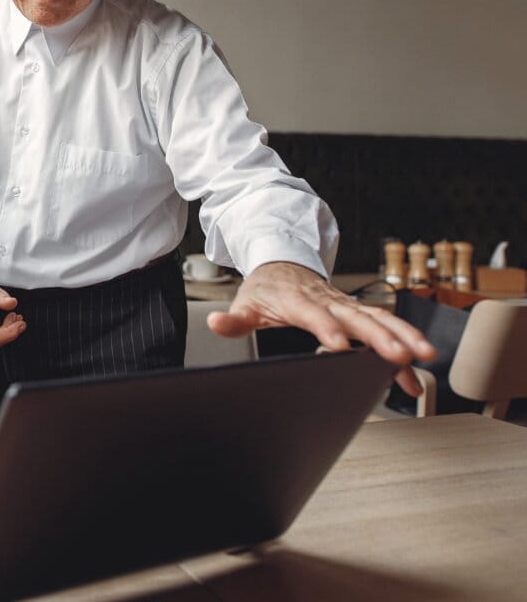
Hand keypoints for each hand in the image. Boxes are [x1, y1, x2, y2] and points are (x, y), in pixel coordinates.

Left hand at [207, 261, 436, 395]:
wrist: (282, 264)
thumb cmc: (266, 288)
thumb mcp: (245, 303)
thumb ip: (234, 319)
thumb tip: (215, 323)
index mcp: (298, 299)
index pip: (314, 314)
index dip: (327, 328)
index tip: (340, 345)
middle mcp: (328, 300)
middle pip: (358, 317)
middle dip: (381, 337)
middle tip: (399, 356)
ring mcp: (346, 305)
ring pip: (380, 318)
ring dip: (404, 336)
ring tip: (425, 356)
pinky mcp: (357, 312)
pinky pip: (385, 327)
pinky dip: (402, 348)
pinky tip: (414, 377)